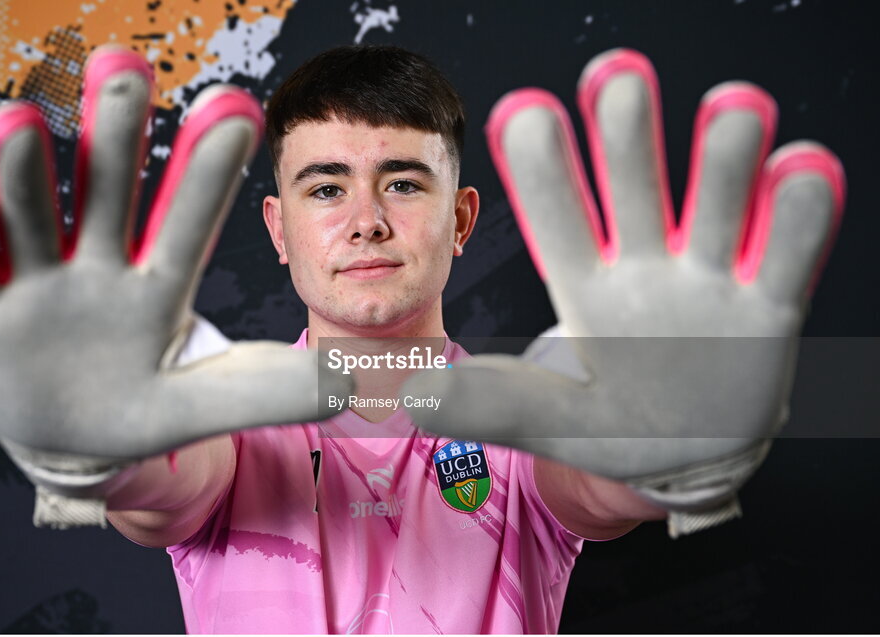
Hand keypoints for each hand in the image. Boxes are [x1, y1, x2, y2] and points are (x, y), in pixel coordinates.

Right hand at [0, 47, 345, 519]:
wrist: (68, 440)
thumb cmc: (142, 407)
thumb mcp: (201, 403)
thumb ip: (266, 389)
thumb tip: (352, 382)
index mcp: (157, 285)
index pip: (187, 222)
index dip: (208, 172)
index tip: (235, 110)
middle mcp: (97, 265)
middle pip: (105, 194)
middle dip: (112, 136)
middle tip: (124, 69)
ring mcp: (36, 283)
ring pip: (28, 216)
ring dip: (22, 173)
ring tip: (15, 124)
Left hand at [405, 49, 843, 533]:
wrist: (686, 459)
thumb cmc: (607, 427)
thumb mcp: (551, 419)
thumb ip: (496, 403)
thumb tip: (419, 394)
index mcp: (585, 287)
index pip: (560, 222)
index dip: (546, 174)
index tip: (526, 113)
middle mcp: (646, 269)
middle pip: (636, 193)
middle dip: (629, 140)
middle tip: (618, 76)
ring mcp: (708, 282)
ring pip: (718, 207)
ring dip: (724, 161)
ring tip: (733, 106)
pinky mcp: (768, 307)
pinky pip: (786, 255)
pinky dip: (798, 215)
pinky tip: (800, 168)